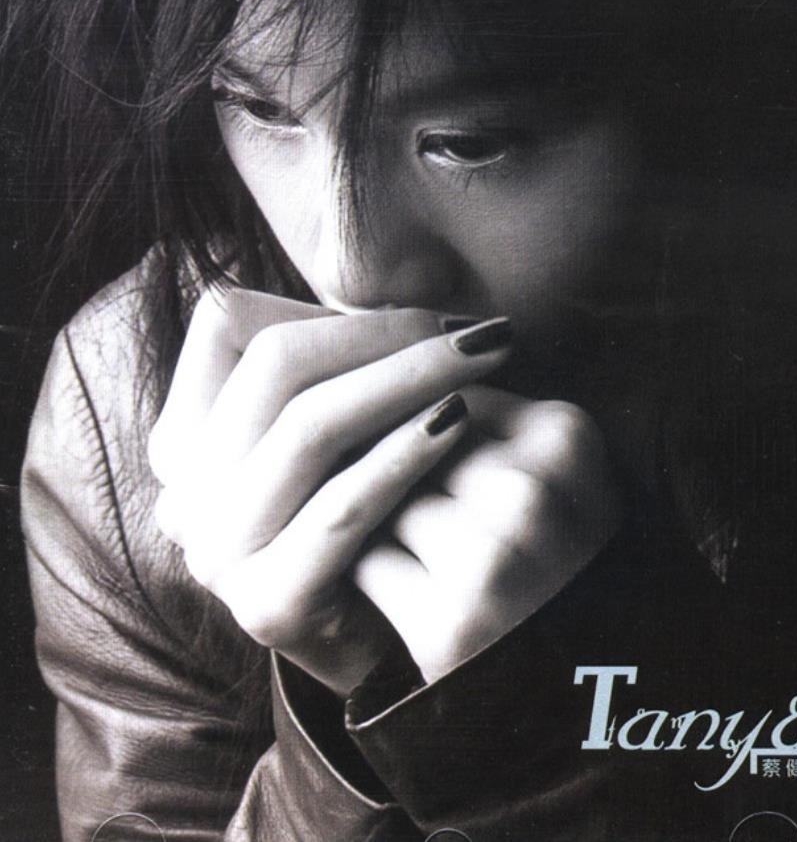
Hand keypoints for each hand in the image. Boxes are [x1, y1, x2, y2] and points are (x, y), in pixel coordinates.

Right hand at [149, 287, 510, 695]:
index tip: (431, 317)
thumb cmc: (378, 510)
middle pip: (276, 368)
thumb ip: (346, 357)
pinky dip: (402, 456)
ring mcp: (217, 550)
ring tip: (485, 359)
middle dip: (387, 336)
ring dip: (408, 380)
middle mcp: (188, 489)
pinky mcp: (266, 603)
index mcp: (191, 433)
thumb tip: (415, 285)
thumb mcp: (349, 422)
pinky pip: (339, 509)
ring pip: (309, 429)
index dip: (332, 307)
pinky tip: (459, 422)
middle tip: (478, 332)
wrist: (390, 635)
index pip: (231, 325)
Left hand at [354, 386, 619, 683]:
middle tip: (458, 523)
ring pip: (383, 500)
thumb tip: (385, 379)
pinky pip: (369, 562)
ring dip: (391, 527)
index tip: (454, 472)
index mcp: (567, 437)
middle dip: (414, 478)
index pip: (452, 396)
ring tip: (447, 562)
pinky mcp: (451, 625)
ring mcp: (492, 560)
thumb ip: (484, 413)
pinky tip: (426, 598)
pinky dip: (380, 578)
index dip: (439, 436)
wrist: (584, 676)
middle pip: (413, 445)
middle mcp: (534, 493)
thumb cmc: (558, 556)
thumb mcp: (554, 466)